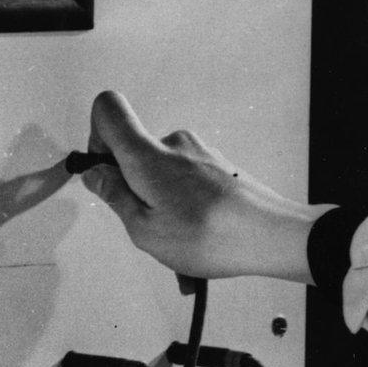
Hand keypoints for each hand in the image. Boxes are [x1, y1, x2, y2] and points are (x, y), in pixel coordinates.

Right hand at [84, 91, 330, 281]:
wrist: (272, 237)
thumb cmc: (210, 235)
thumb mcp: (144, 228)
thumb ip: (114, 196)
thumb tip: (96, 174)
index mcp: (148, 155)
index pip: (108, 109)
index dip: (94, 137)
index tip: (104, 174)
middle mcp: (175, 145)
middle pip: (135, 155)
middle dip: (135, 194)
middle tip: (149, 232)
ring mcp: (200, 155)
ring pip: (164, 180)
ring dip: (165, 215)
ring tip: (180, 257)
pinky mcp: (219, 168)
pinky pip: (189, 189)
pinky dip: (187, 217)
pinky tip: (198, 254)